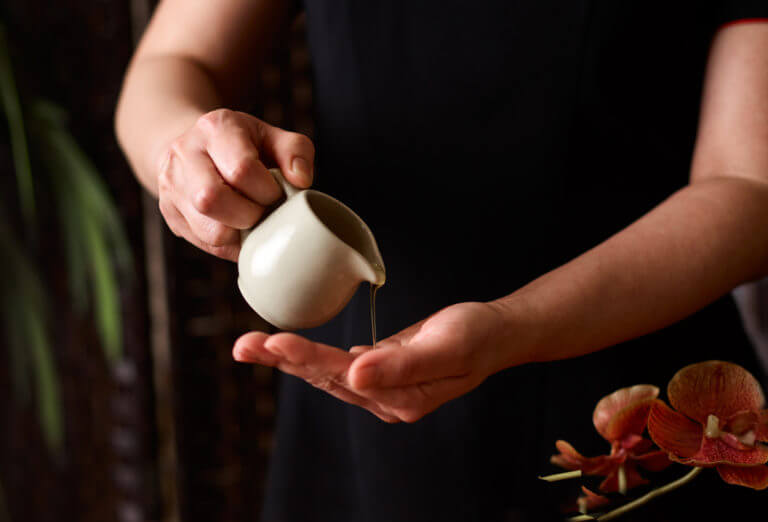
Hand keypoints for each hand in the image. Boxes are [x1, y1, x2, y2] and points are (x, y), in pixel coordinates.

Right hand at [157, 109, 314, 259]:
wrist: (194, 147)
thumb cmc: (242, 145)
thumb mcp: (271, 136)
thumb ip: (295, 152)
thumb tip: (301, 181)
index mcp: (214, 128)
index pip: (241, 169)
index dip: (267, 190)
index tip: (275, 192)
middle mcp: (184, 154)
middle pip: (212, 199)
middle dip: (250, 215)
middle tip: (263, 210)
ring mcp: (171, 186)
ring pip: (209, 230)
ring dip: (241, 234)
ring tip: (251, 219)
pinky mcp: (170, 214)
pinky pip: (206, 245)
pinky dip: (231, 244)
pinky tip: (238, 228)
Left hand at [232, 302, 509, 422]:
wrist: (496, 334)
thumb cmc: (476, 336)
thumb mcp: (445, 347)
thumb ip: (401, 365)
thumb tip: (355, 374)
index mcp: (400, 397)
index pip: (341, 376)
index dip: (306, 358)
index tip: (274, 342)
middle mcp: (385, 398)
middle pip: (324, 378)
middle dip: (282, 359)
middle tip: (244, 344)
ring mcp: (382, 388)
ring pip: (325, 373)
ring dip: (288, 358)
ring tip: (253, 344)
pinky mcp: (381, 372)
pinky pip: (338, 366)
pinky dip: (310, 356)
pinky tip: (286, 350)